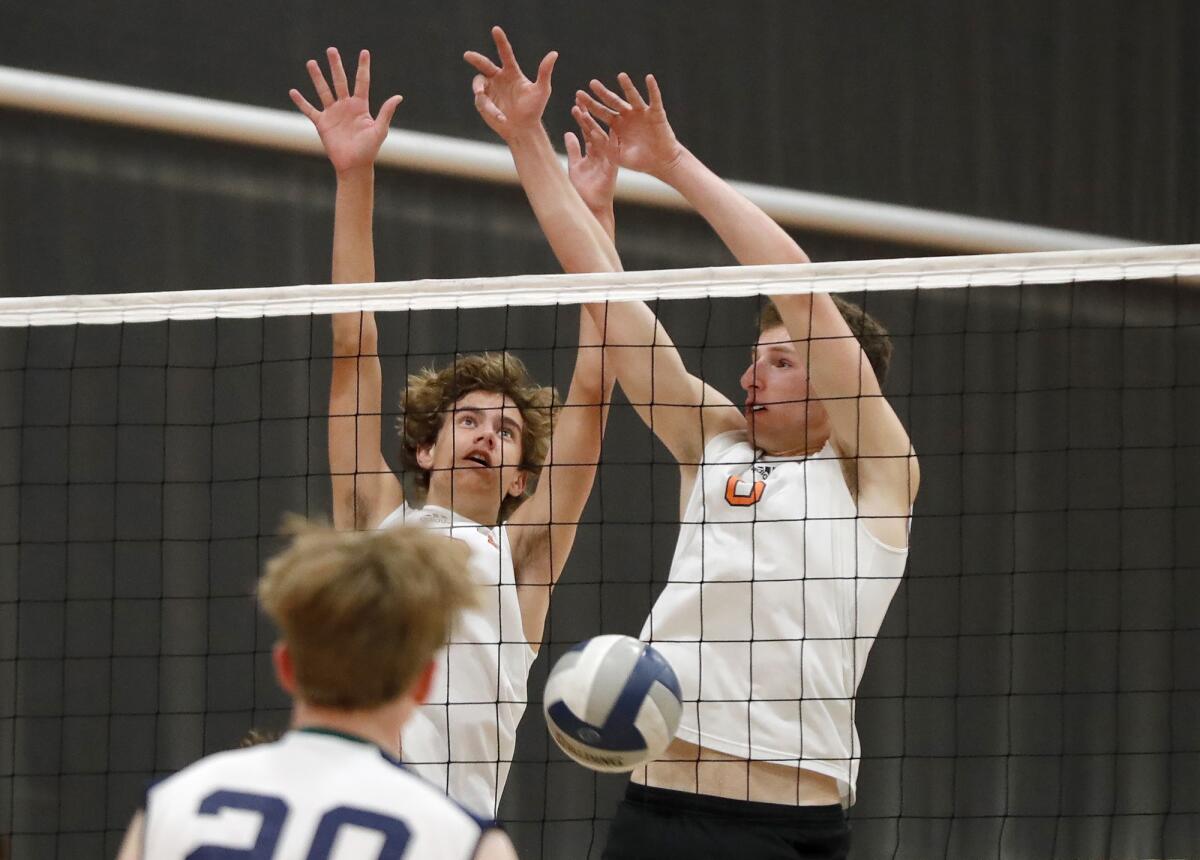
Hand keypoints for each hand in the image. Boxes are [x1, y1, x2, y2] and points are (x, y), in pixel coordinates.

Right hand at [290, 48, 402, 175]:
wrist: (354, 166)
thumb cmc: (369, 150)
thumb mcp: (379, 130)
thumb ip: (386, 112)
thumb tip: (398, 97)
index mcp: (360, 106)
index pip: (362, 82)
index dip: (363, 67)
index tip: (364, 52)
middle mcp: (346, 106)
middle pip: (340, 81)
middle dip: (335, 66)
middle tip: (331, 50)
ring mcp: (333, 113)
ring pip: (323, 91)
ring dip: (317, 77)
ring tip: (311, 63)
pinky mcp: (322, 123)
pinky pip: (309, 110)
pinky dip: (301, 102)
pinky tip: (293, 92)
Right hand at [464, 26, 557, 141]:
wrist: (524, 130)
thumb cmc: (534, 110)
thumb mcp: (542, 91)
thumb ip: (545, 72)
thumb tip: (554, 53)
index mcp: (511, 72)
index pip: (505, 54)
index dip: (501, 42)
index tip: (496, 29)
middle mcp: (498, 79)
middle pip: (484, 65)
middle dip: (476, 59)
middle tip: (467, 55)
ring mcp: (490, 91)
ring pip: (479, 85)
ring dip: (480, 91)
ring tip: (481, 96)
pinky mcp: (483, 103)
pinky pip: (482, 103)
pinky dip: (491, 110)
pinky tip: (501, 118)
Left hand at [565, 105, 618, 216]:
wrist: (591, 207)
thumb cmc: (583, 190)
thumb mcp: (575, 165)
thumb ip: (573, 150)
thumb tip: (568, 133)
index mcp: (594, 152)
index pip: (588, 130)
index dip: (582, 117)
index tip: (576, 103)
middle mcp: (603, 153)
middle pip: (596, 130)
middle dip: (589, 115)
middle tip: (582, 98)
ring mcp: (608, 160)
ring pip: (603, 139)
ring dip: (596, 125)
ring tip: (587, 112)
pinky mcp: (612, 169)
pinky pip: (613, 154)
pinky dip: (611, 143)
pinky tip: (609, 131)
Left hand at [576, 73, 683, 178]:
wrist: (662, 163)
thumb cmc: (639, 161)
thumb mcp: (617, 157)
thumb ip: (604, 147)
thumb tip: (591, 132)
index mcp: (617, 125)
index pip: (601, 113)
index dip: (590, 106)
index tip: (578, 98)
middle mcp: (628, 116)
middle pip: (613, 101)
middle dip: (602, 93)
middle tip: (592, 83)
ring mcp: (642, 113)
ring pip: (632, 97)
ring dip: (627, 86)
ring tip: (621, 76)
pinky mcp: (656, 113)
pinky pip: (654, 99)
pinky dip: (653, 89)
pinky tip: (649, 78)